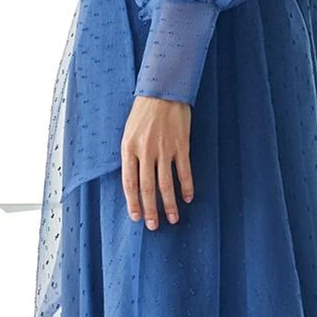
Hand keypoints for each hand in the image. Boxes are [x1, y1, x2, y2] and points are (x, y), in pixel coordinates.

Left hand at [121, 95, 193, 228]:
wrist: (163, 90)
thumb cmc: (144, 112)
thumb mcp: (129, 132)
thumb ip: (131, 155)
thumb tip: (134, 180)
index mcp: (129, 148)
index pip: (129, 182)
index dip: (133, 202)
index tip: (136, 217)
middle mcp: (146, 150)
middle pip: (147, 187)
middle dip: (150, 209)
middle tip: (153, 226)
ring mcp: (164, 149)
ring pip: (166, 183)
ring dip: (169, 204)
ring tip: (173, 218)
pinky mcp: (181, 145)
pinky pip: (184, 171)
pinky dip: (187, 186)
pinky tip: (188, 198)